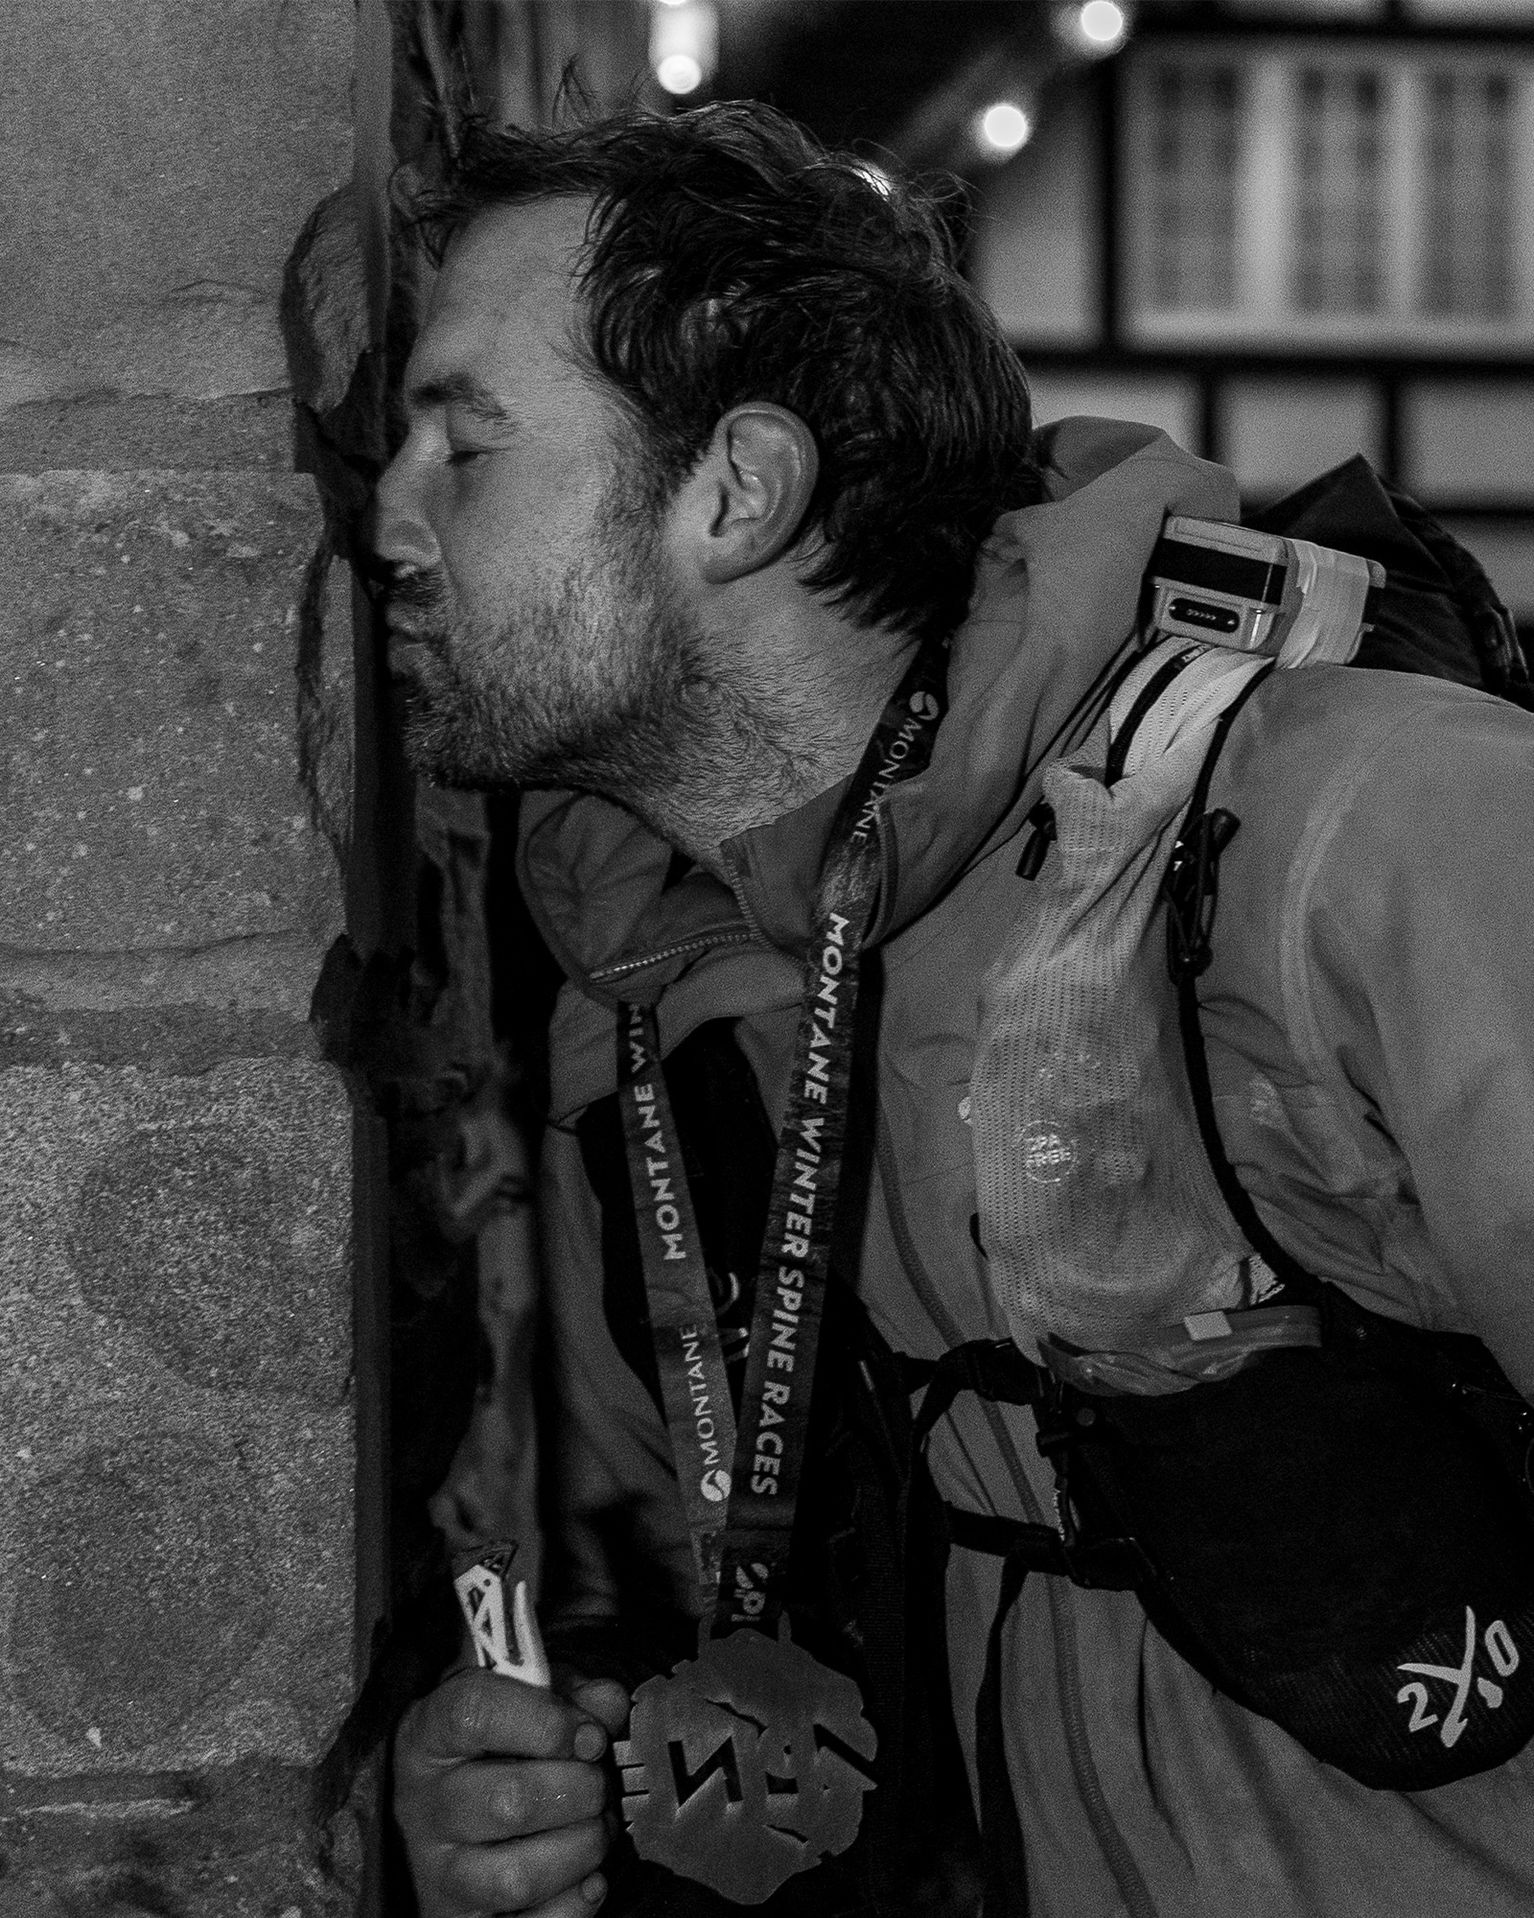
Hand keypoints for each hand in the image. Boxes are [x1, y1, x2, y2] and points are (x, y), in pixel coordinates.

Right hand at [395, 1667, 629, 1916]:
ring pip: (517, 1877)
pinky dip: (573, 1906)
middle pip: (509, 1803)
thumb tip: (608, 1703)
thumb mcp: (524, 1700)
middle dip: (580, 1791)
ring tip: (597, 1828)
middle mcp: (426, 1805)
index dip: (546, 1722)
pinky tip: (589, 1878)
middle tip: (599, 1783)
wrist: (452, 1807)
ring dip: (581, 1849)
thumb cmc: (496, 1742)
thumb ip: (569, 1694)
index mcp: (431, 1734)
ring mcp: (439, 1872)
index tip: (589, 1734)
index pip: (475, 1714)